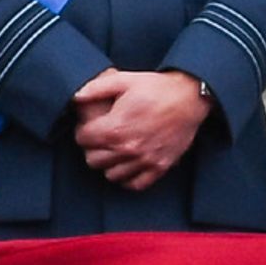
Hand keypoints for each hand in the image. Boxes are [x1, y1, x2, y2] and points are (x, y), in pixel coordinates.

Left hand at [72, 70, 210, 190]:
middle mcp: (128, 148)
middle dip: (92, 148)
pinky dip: (128, 178)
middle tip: (99, 138)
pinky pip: (135, 184)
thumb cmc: (156, 88)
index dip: (82, 130)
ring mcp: (145, 160)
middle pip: (93, 160)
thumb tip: (75, 96)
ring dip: (108, 163)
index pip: (83, 140)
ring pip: (111, 175)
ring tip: (113, 151)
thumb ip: (95, 88)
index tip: (88, 126)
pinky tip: (127, 165)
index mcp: (116, 128)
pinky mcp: (160, 166)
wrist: (189, 97)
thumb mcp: (123, 80)